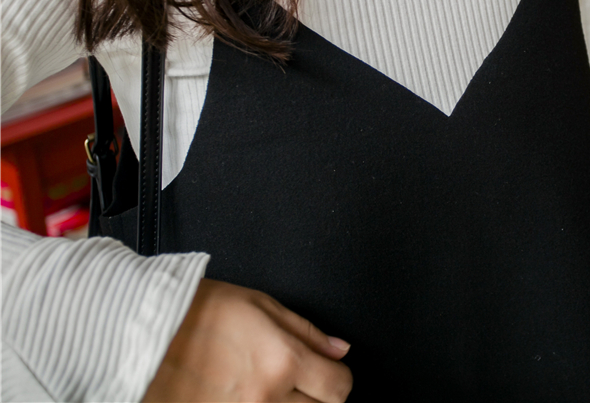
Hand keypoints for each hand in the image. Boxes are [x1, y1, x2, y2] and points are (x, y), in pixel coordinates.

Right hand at [143, 278, 352, 401]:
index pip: (339, 388)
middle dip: (316, 395)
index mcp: (282, 361)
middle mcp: (266, 398)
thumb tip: (340, 350)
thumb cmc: (196, 311)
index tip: (329, 371)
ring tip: (270, 386)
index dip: (339, 377)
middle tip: (297, 379)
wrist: (142, 330)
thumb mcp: (262, 305)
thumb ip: (307, 332)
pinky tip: (246, 395)